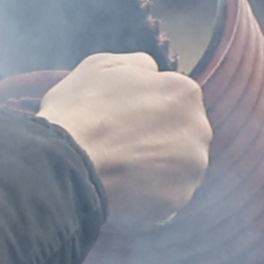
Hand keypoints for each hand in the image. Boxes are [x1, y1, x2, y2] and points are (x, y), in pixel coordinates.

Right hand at [39, 54, 213, 231]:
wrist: (64, 163)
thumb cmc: (79, 111)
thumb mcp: (102, 65)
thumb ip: (138, 65)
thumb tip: (153, 72)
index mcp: (184, 92)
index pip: (173, 100)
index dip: (146, 109)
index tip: (124, 120)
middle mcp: (199, 128)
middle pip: (182, 133)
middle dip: (158, 138)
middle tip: (123, 146)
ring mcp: (192, 167)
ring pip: (178, 166)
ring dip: (157, 168)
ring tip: (123, 170)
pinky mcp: (179, 198)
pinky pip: (168, 196)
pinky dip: (151, 195)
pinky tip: (126, 189)